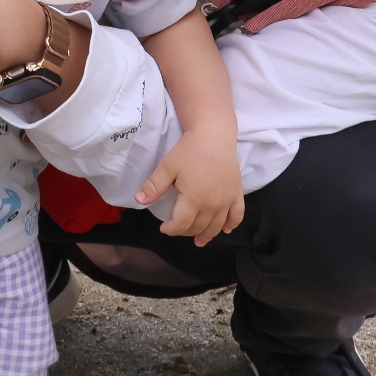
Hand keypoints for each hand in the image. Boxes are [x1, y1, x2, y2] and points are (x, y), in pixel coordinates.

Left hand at [136, 127, 244, 246]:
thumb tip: (138, 201)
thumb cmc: (189, 150)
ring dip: (207, 235)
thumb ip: (153, 187)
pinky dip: (231, 225)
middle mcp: (212, 205)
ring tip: (199, 241)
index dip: (171, 230)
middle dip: (186, 231)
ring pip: (217, 226)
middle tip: (178, 229)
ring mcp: (227, 200)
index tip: (164, 228)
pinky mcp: (237, 193)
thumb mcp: (167, 167)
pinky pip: (237, 215)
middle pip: (199, 227)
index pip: (181, 224)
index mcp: (194, 200)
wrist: (214, 135)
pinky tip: (225, 230)